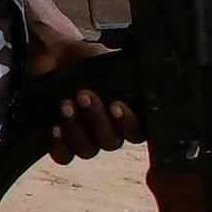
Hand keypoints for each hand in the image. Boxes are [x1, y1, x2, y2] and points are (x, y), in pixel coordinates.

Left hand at [15, 0, 147, 158]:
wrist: (56, 54)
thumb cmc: (90, 58)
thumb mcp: (117, 62)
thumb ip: (137, 73)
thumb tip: (156, 69)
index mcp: (131, 115)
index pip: (140, 132)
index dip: (130, 124)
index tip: (118, 104)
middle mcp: (111, 131)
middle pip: (111, 141)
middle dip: (97, 119)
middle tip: (84, 94)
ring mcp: (85, 138)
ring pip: (87, 149)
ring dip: (77, 129)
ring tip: (66, 103)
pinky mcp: (61, 141)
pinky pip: (63, 156)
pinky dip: (60, 144)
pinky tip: (55, 127)